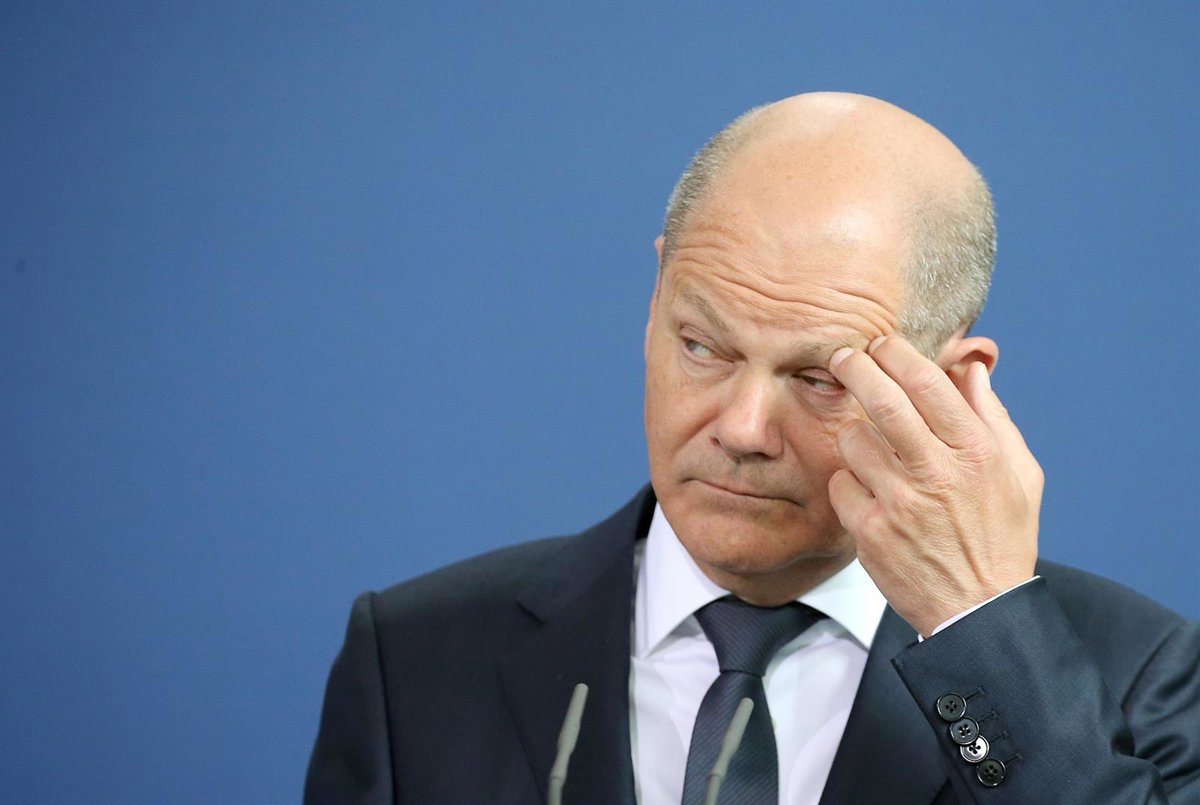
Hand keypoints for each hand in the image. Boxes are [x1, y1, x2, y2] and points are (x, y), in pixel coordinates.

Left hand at [827, 336, 1041, 636]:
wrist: (979, 611)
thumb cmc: (1001, 538)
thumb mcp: (1020, 474)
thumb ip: (993, 416)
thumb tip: (969, 367)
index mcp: (977, 453)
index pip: (929, 382)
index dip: (897, 354)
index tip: (881, 344)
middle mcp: (937, 473)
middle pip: (882, 400)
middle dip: (856, 367)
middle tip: (842, 356)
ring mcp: (900, 503)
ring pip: (854, 439)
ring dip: (854, 432)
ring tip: (867, 443)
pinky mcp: (871, 531)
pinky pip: (841, 483)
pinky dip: (848, 480)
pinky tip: (867, 490)